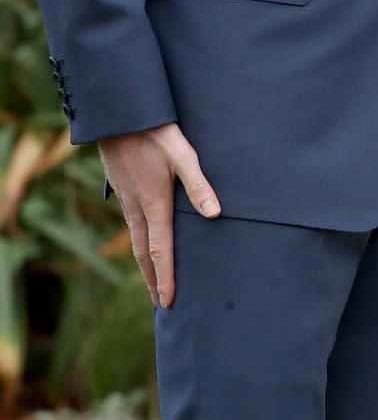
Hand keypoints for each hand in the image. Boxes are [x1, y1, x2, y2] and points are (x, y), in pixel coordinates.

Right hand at [99, 123, 220, 308]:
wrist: (120, 116)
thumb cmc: (155, 133)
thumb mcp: (183, 155)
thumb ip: (198, 185)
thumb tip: (215, 214)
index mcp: (154, 204)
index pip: (161, 250)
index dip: (165, 277)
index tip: (168, 301)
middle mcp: (137, 207)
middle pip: (144, 252)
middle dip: (152, 278)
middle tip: (159, 302)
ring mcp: (126, 199)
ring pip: (135, 238)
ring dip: (144, 262)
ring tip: (151, 279)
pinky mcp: (121, 189)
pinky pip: (129, 224)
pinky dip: (137, 241)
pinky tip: (141, 239)